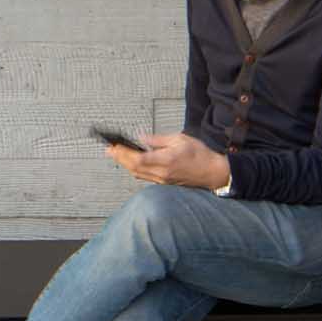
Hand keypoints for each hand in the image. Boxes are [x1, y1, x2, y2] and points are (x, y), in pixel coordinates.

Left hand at [109, 132, 229, 190]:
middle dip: (120, 158)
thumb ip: (158, 140)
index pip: (138, 159)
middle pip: (134, 168)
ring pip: (138, 174)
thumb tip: (141, 137)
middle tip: (109, 150)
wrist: (212, 172)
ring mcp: (163, 180)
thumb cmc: (199, 154)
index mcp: (166, 161)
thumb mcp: (179, 139)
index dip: (123, 153)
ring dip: (125, 164)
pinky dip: (135, 169)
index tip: (114, 146)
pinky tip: (131, 163)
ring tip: (116, 154)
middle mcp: (162, 173)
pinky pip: (145, 177)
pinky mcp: (164, 183)